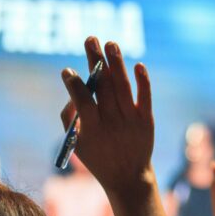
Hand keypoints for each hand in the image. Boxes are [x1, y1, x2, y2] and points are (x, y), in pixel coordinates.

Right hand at [60, 36, 153, 193]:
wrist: (128, 177)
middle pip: (104, 87)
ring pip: (123, 87)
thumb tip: (73, 90)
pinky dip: (143, 81)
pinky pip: (145, 97)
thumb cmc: (97, 156)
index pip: (83, 101)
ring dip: (117, 63)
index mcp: (92, 130)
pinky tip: (137, 65)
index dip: (75, 84)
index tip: (67, 70)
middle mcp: (113, 123)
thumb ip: (69, 118)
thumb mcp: (76, 143)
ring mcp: (131, 121)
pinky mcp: (146, 120)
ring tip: (110, 43)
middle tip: (90, 38)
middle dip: (95, 61)